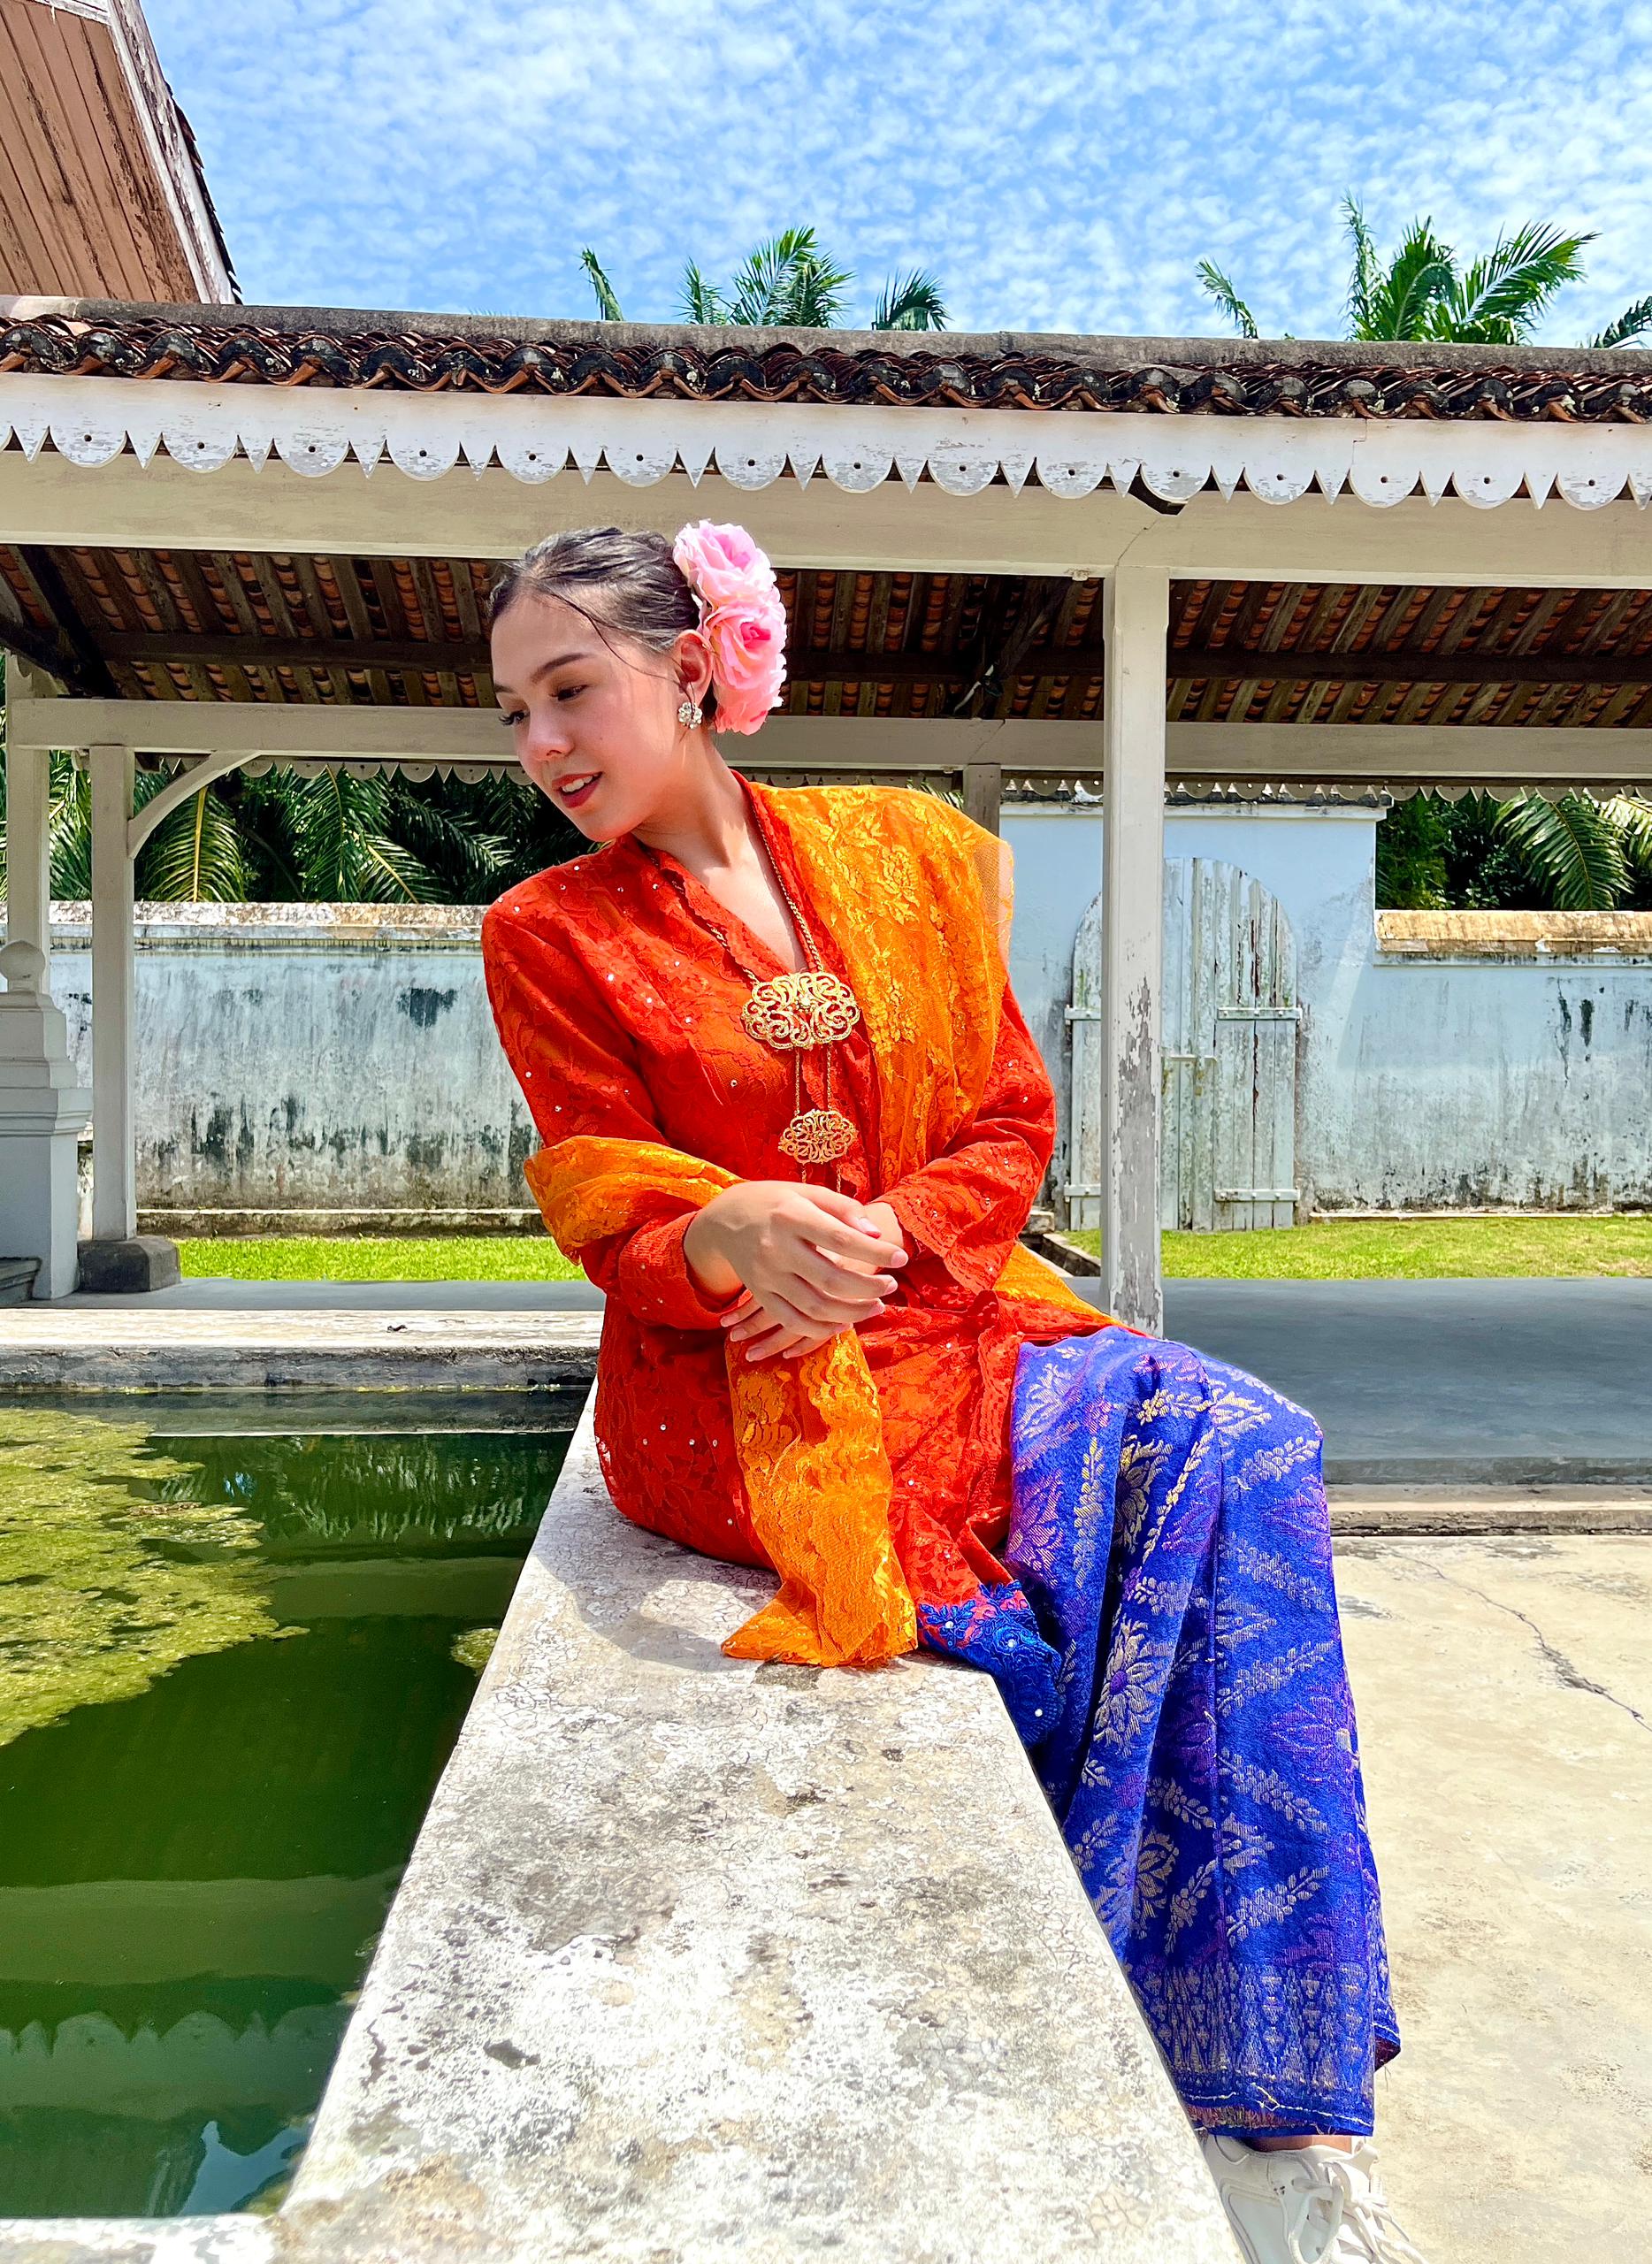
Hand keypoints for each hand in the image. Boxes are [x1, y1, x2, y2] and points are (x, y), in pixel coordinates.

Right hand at [682, 1183, 907, 1362]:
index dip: (874, 1252)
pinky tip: (845, 1322)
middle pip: (830, 1279)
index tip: (900, 1258)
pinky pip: (793, 1321)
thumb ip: (842, 1209)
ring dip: (852, 1312)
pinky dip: (822, 1328)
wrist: (724, 1219)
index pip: (840, 1238)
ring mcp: (766, 1275)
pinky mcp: (761, 1294)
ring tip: (878, 1305)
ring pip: (815, 1306)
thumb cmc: (775, 1202)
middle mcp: (776, 1248)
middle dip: (868, 1287)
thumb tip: (875, 1234)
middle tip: (891, 1284)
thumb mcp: (806, 1193)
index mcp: (791, 1216)